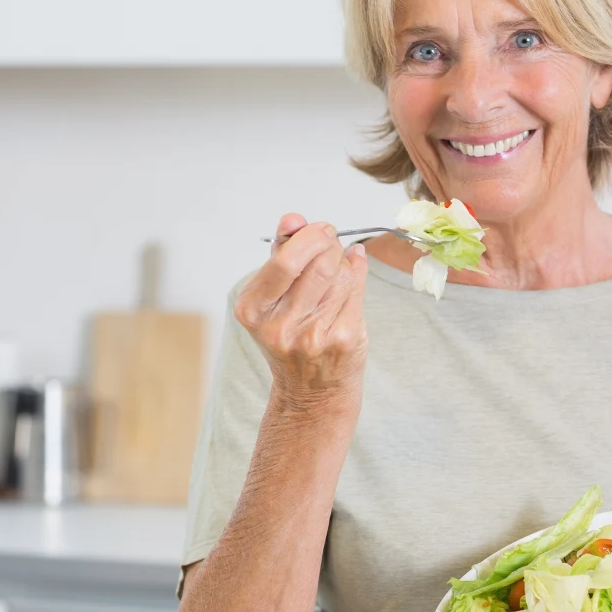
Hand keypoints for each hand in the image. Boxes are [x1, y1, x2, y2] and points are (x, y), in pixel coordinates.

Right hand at [235, 214, 369, 398]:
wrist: (311, 392)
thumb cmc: (291, 336)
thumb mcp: (272, 296)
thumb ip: (281, 252)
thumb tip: (293, 218)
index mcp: (253, 310)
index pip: (286, 260)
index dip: (309, 236)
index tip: (320, 230)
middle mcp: (280, 326)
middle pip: (319, 263)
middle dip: (330, 244)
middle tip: (331, 240)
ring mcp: (313, 336)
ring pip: (341, 274)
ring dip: (343, 261)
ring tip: (337, 268)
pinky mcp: (342, 340)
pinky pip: (357, 290)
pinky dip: (358, 275)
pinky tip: (351, 278)